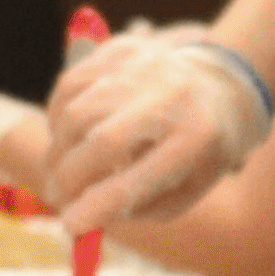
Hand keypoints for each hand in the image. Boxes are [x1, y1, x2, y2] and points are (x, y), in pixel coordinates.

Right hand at [41, 29, 269, 229]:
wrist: (219, 86)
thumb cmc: (199, 151)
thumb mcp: (186, 189)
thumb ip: (136, 207)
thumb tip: (79, 218)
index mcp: (196, 141)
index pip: (138, 179)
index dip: (97, 206)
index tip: (70, 225)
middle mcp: (171, 97)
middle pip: (101, 140)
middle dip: (68, 177)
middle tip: (55, 197)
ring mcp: (144, 67)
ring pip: (76, 111)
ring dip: (58, 148)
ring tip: (62, 168)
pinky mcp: (122, 50)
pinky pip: (70, 84)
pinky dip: (58, 114)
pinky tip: (67, 134)